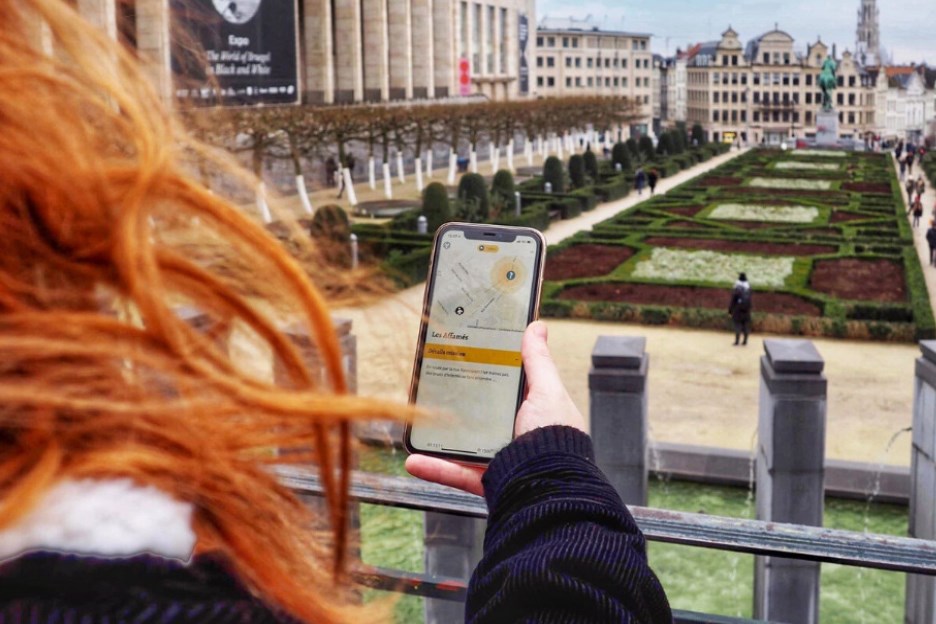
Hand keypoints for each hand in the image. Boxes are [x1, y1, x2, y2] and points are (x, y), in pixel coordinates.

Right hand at [405, 321, 584, 495]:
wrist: (548, 489)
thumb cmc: (554, 438)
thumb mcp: (547, 391)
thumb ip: (538, 361)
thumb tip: (536, 327)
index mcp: (532, 410)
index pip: (505, 386)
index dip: (486, 371)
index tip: (464, 356)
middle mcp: (516, 434)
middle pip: (480, 413)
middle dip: (456, 402)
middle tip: (432, 384)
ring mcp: (499, 458)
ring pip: (461, 443)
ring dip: (436, 435)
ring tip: (417, 421)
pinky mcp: (485, 480)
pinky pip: (455, 472)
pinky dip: (434, 467)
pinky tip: (414, 459)